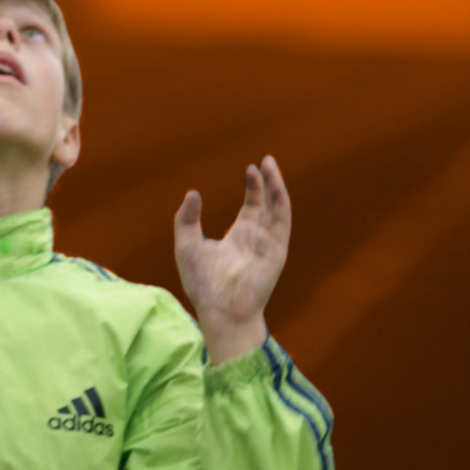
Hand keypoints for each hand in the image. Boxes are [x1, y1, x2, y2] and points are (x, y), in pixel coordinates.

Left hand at [174, 155, 291, 365]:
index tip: (250, 168)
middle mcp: (257, 238)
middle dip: (267, 182)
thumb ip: (187, 219)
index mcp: (240, 237)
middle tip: (266, 160)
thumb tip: (193, 192)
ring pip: (278, 209)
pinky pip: (282, 223)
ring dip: (276, 187)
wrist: (220, 309)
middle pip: (268, 204)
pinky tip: (277, 186)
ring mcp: (269, 244)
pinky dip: (281, 203)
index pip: (252, 207)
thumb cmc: (202, 284)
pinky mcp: (276, 251)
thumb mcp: (188, 245)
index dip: (253, 188)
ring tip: (270, 165)